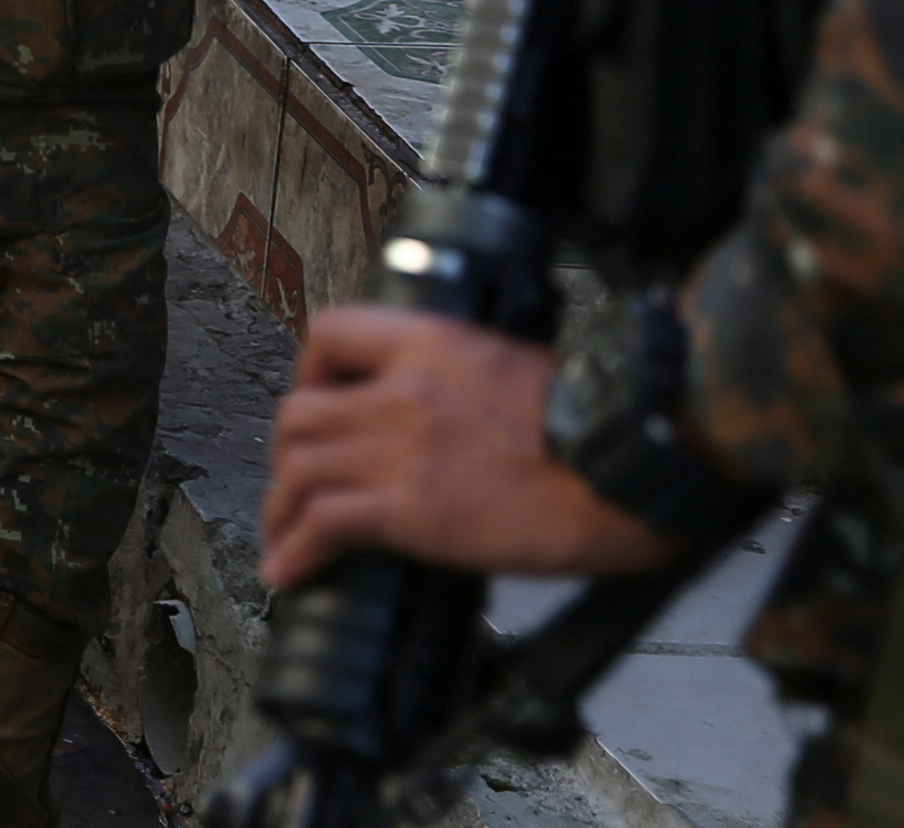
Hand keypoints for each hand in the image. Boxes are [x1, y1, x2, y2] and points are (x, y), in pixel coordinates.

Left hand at [257, 309, 673, 589]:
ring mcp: (398, 451)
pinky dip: (294, 550)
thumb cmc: (595, 429)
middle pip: (299, 413)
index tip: (312, 400)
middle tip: (295, 483)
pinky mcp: (407, 511)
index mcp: (431, 343)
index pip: (331, 332)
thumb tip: (449, 414)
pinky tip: (289, 571)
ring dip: (280, 507)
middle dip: (286, 453)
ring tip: (283, 537)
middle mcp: (401, 390)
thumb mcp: (517, 370)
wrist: (623, 469)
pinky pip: (322, 525)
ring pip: (298, 468)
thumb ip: (465, 382)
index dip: (308, 372)